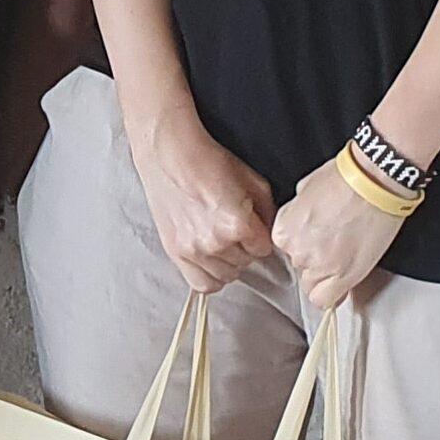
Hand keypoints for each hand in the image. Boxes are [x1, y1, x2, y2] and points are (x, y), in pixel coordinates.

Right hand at [126, 105, 275, 292]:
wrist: (170, 155)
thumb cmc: (208, 162)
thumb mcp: (253, 181)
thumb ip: (268, 214)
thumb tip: (269, 234)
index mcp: (237, 224)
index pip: (264, 250)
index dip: (260, 236)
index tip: (252, 226)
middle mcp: (215, 242)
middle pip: (246, 263)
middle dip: (244, 248)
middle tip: (234, 228)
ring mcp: (193, 250)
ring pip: (227, 275)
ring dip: (228, 261)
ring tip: (220, 240)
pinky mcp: (175, 252)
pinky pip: (202, 284)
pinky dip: (211, 276)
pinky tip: (210, 259)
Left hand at [271, 157, 406, 311]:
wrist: (374, 182)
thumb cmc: (344, 179)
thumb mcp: (305, 189)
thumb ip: (296, 212)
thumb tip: (302, 219)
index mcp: (284, 230)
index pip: (286, 251)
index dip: (304, 244)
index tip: (317, 239)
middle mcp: (297, 251)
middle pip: (300, 267)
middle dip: (315, 258)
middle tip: (335, 243)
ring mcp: (320, 266)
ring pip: (313, 285)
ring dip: (326, 275)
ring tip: (345, 255)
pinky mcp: (344, 276)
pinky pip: (326, 300)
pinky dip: (333, 295)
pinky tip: (342, 281)